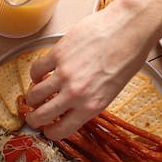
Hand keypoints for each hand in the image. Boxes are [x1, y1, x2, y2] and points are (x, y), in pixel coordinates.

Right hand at [20, 8, 153, 138]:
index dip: (51, 133)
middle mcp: (76, 93)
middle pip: (42, 115)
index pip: (62, 130)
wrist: (129, 28)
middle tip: (33, 116)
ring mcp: (64, 74)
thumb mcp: (113, 90)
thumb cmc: (129, 54)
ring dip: (31, 97)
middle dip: (34, 119)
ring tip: (34, 95)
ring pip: (34, 94)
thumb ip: (92, 100)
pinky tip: (39, 73)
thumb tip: (76, 106)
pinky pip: (36, 69)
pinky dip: (35, 74)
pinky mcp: (57, 54)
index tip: (48, 129)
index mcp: (92, 105)